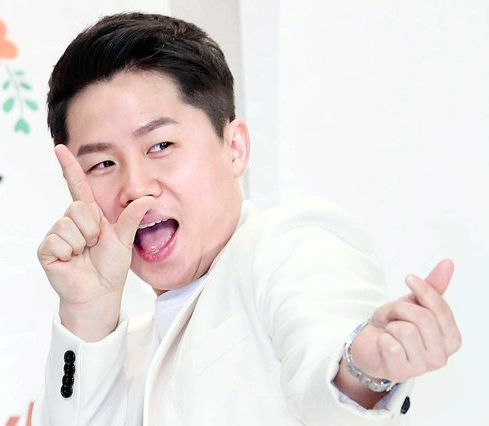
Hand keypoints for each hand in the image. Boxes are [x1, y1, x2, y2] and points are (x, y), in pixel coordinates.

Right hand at [37, 145, 153, 339]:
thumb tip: (149, 199)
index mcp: (90, 215)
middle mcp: (72, 220)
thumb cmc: (110, 266)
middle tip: (95, 244)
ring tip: (85, 253)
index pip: (78, 186)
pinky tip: (72, 260)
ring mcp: (59, 234)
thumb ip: (132, 218)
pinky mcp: (48, 249)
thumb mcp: (125, 239)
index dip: (70, 167)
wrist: (100, 292)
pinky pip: (58, 241)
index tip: (61, 147)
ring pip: (69, 224)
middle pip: (79, 207)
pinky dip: (70, 252)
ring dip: (82, 242)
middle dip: (92, 228)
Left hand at [352, 259, 461, 382]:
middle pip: (423, 318)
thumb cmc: (395, 325)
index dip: (423, 290)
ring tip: (388, 331)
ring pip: (406, 330)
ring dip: (390, 325)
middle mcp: (441, 356)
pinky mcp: (401, 373)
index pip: (441, 309)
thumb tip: (448, 263)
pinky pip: (391, 344)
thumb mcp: (413, 303)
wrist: (369, 344)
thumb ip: (433, 286)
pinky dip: (382, 338)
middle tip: (392, 316)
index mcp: (451, 338)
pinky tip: (383, 344)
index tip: (409, 278)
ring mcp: (422, 368)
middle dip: (401, 309)